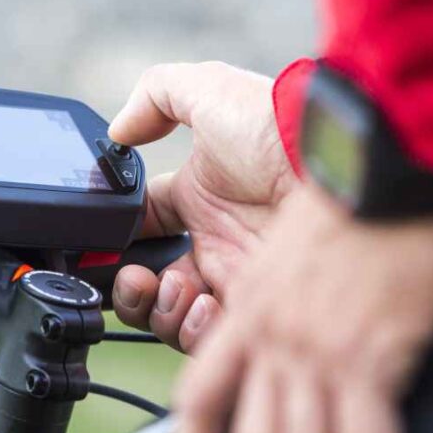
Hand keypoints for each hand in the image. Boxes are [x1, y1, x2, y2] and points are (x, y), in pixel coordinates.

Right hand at [109, 61, 299, 351]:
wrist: (333, 169)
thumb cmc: (275, 127)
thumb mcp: (209, 91)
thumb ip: (154, 97)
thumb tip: (117, 131)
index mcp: (197, 196)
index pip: (142, 227)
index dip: (114, 239)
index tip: (99, 245)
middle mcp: (214, 240)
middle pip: (152, 283)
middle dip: (131, 290)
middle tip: (138, 279)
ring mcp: (236, 277)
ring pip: (174, 316)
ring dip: (158, 311)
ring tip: (174, 290)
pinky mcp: (258, 311)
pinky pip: (213, 341)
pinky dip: (195, 331)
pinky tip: (203, 305)